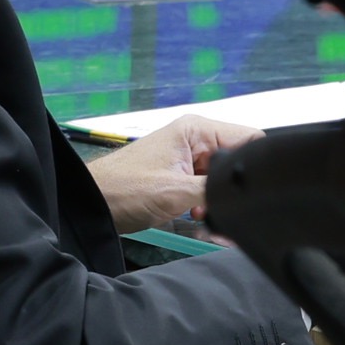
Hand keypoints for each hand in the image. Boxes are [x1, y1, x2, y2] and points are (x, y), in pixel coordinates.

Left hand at [85, 114, 260, 234]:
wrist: (91, 204)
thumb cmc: (123, 189)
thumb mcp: (178, 192)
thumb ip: (217, 189)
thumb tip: (245, 194)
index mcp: (197, 129)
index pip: (249, 138)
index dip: (253, 165)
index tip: (248, 190)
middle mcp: (194, 139)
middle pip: (236, 161)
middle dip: (231, 188)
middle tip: (219, 208)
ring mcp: (186, 157)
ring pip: (221, 178)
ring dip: (216, 199)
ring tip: (200, 214)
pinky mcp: (179, 175)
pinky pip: (205, 187)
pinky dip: (204, 204)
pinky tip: (194, 215)